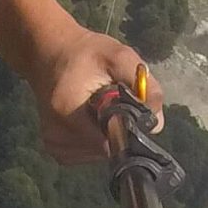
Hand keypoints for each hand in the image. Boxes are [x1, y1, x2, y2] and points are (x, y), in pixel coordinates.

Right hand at [24, 19, 162, 165]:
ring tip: (100, 108)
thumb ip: (143, 85)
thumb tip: (157, 123)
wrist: (49, 53)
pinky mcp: (55, 149)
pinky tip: (91, 118)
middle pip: (105, 149)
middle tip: (114, 103)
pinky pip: (87, 154)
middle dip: (117, 130)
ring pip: (98, 154)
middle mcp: (56, 134)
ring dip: (106, 135)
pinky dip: (95, 140)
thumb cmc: (85, 54)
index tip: (131, 116)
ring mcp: (54, 144)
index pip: (108, 143)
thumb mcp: (119, 56)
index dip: (126, 131)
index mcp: (67, 111)